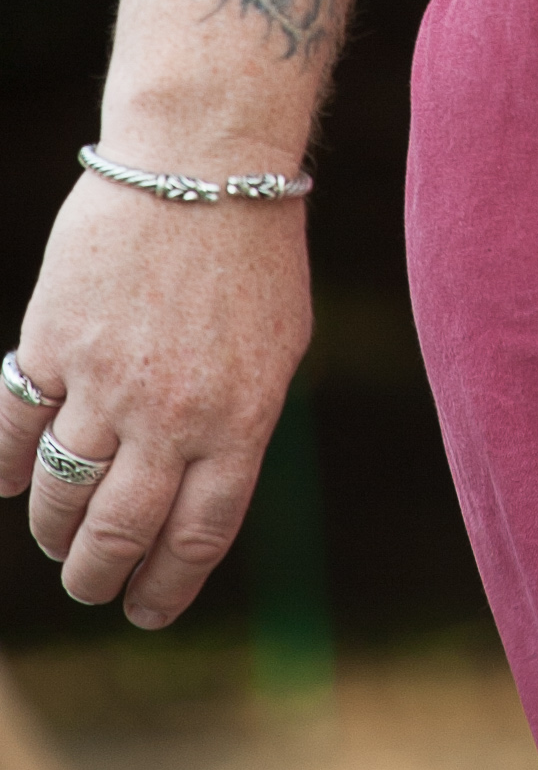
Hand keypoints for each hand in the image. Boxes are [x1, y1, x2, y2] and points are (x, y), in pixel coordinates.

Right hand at [0, 176, 311, 627]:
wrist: (204, 159)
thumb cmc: (255, 253)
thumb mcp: (279, 349)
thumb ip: (238, 427)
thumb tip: (194, 503)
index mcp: (238, 419)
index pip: (195, 536)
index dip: (165, 587)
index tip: (145, 610)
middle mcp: (170, 412)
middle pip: (118, 532)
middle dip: (98, 577)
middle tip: (89, 587)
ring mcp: (104, 378)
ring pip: (61, 494)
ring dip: (55, 532)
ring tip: (60, 541)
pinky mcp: (52, 341)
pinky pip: (15, 429)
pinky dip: (9, 468)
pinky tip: (13, 483)